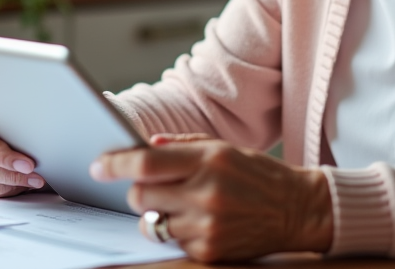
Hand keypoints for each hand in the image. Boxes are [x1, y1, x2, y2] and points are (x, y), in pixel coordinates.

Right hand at [0, 105, 45, 196]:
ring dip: (14, 182)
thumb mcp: (2, 101)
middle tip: (34, 173)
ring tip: (36, 179)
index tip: (27, 163)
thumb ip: (10, 113)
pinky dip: (8, 188)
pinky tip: (24, 183)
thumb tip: (37, 125)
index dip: (0, 155)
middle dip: (12, 173)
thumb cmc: (1, 105)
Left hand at [90, 133, 332, 261]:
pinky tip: (199, 222)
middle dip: (136, 189)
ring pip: (151, 221)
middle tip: (149, 186)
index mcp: (209, 160)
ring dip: (155, 213)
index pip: (145, 163)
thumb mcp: (223, 148)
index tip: (98, 166)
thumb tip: (145, 147)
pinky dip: (177, 232)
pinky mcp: (209, 250)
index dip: (114, 164)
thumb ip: (182, 144)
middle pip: (140, 194)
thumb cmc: (256, 174)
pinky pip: (172, 241)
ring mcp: (207, 225)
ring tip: (178, 205)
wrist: (297, 209)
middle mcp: (206, 193)